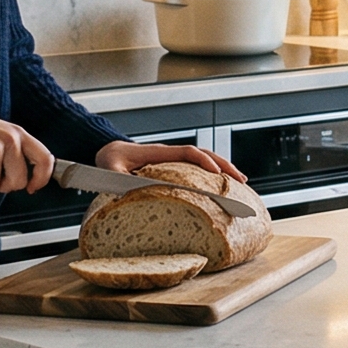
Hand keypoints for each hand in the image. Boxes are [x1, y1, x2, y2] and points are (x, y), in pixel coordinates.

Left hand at [97, 139, 243, 181]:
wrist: (107, 152)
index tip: (215, 172)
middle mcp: (170, 155)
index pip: (187, 152)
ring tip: (240, 183)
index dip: (202, 161)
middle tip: (240, 180)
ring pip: (205, 160)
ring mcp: (174, 161)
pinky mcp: (174, 168)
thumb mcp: (110, 171)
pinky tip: (222, 186)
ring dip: (223, 169)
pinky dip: (214, 174)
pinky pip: (198, 168)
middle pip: (204, 154)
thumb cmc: (109, 161)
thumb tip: (129, 195)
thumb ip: (118, 181)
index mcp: (158, 153)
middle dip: (224, 165)